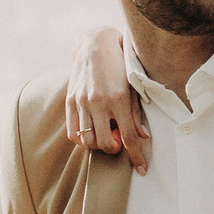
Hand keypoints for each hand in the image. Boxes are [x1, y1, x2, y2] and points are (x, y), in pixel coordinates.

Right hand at [67, 27, 150, 172]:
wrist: (94, 45)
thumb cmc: (118, 65)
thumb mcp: (132, 87)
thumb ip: (136, 113)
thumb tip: (143, 136)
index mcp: (118, 99)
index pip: (129, 137)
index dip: (137, 156)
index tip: (142, 168)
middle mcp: (98, 102)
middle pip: (106, 143)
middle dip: (115, 149)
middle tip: (119, 142)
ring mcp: (81, 102)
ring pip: (88, 140)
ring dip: (99, 145)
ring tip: (106, 134)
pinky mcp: (70, 101)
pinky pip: (72, 132)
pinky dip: (82, 139)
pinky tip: (91, 133)